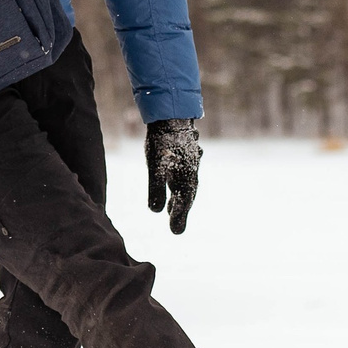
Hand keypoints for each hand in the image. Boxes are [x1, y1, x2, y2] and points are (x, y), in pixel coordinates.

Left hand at [146, 118, 200, 234]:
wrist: (172, 115)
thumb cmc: (163, 142)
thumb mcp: (156, 167)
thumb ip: (156, 190)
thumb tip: (155, 211)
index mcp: (187, 179)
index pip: (184, 204)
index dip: (179, 218)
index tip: (176, 232)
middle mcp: (192, 172)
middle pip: (188, 196)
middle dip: (181, 211)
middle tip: (176, 227)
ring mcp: (190, 162)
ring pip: (186, 185)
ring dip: (180, 198)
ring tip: (171, 209)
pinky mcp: (185, 154)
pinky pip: (184, 174)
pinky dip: (178, 184)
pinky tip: (172, 182)